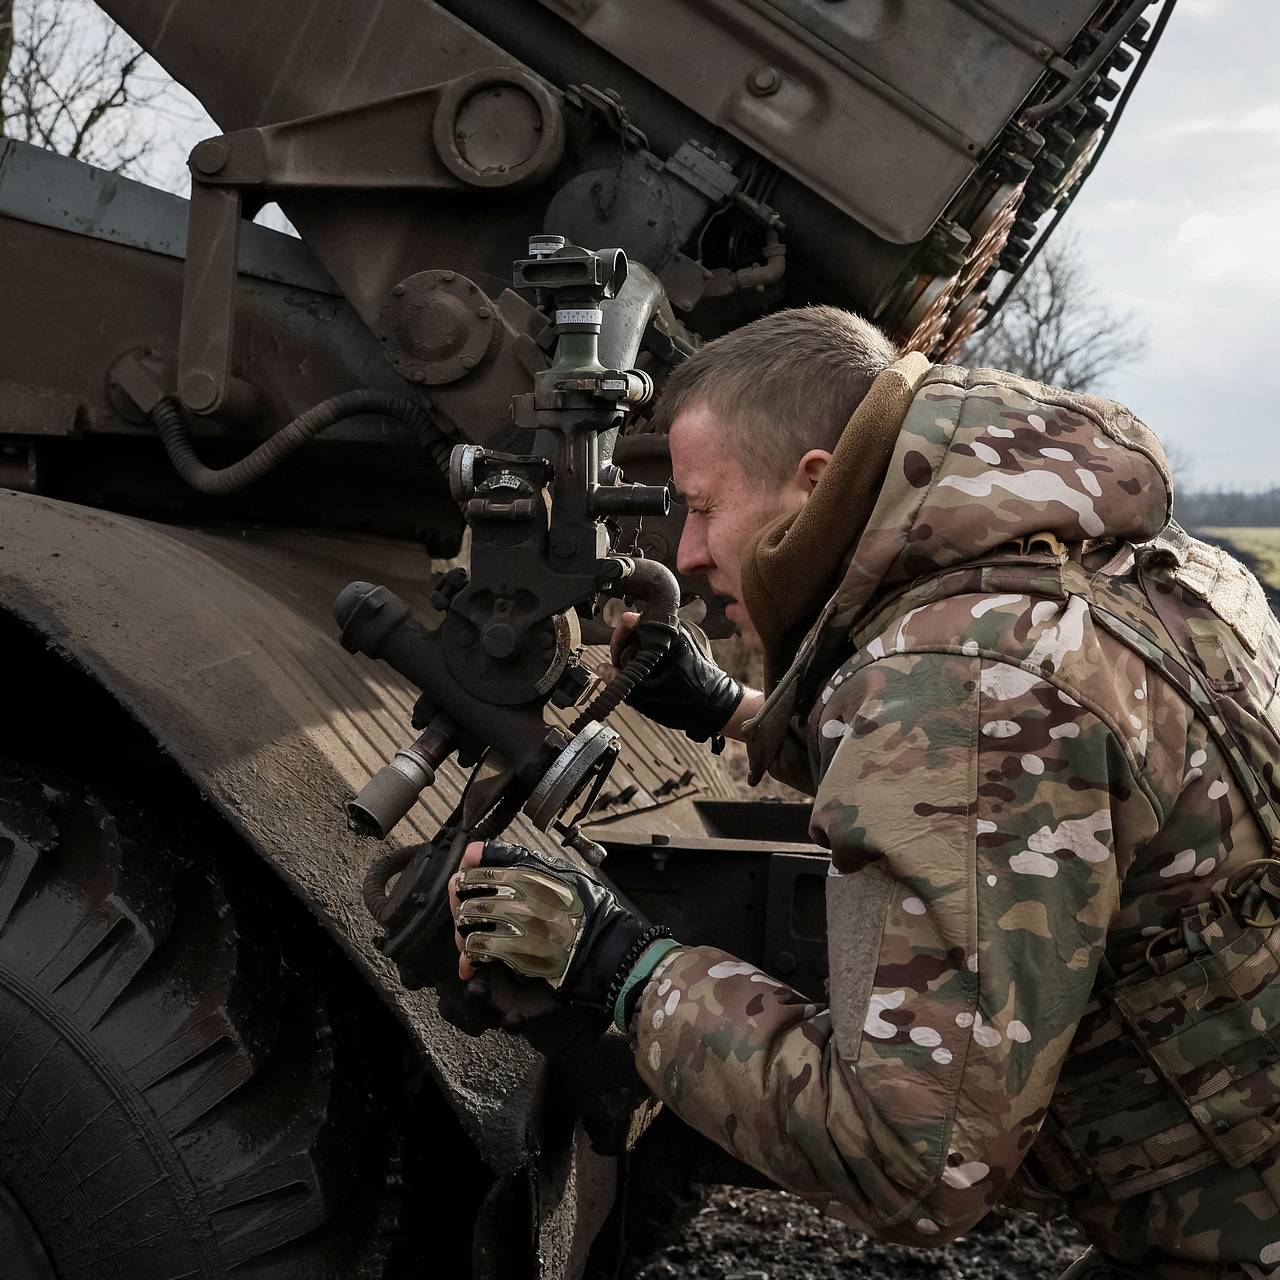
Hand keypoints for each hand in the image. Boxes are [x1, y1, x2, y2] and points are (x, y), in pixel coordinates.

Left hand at [449, 839, 665, 1013]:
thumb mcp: (564, 873)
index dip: (467, 869)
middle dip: (461, 902)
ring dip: (464, 930)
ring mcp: (516, 920)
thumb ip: (528, 863)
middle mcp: (519, 890)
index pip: (478, 858)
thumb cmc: (591, 911)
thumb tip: (488, 854)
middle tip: (465, 911)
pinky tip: (475, 959)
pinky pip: (478, 948)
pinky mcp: (515, 950)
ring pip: (468, 919)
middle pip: (467, 889)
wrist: (607, 948)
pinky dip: (472, 955)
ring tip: (470, 936)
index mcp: (530, 869)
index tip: (466, 878)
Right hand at [602, 612, 743, 741]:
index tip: (614, 658)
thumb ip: (620, 680)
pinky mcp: (684, 644)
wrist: (716, 708)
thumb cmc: (689, 701)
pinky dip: (648, 657)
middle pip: (636, 629)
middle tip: (620, 670)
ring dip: (636, 654)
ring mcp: (681, 635)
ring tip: (634, 675)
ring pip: (645, 638)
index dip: (618, 641)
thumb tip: (602, 670)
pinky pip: (657, 645)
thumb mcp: (646, 694)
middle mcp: (676, 630)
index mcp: (668, 636)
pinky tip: (647, 674)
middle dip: (625, 649)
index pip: (631, 622)